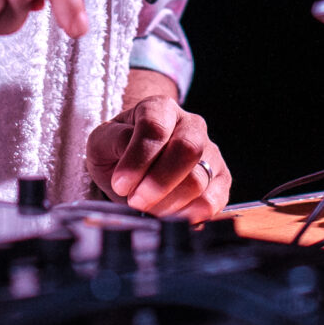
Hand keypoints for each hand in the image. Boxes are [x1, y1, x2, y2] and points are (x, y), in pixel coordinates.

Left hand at [86, 78, 230, 219]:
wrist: (135, 164)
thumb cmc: (118, 151)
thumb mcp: (103, 141)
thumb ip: (114, 142)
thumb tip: (131, 160)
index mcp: (160, 108)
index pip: (155, 128)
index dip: (138, 160)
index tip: (120, 184)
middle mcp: (191, 125)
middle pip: (187, 150)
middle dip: (158, 183)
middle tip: (136, 202)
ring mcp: (210, 152)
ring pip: (199, 180)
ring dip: (168, 203)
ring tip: (147, 209)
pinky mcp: (220, 180)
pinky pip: (214, 200)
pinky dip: (189, 215)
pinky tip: (168, 216)